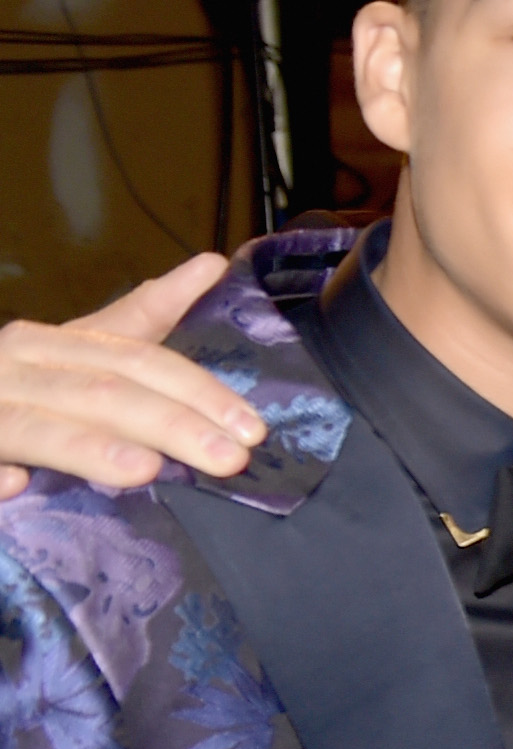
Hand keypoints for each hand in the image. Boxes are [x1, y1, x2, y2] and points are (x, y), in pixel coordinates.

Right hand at [0, 254, 266, 496]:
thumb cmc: (20, 382)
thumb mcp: (80, 347)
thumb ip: (142, 316)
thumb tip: (212, 264)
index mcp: (47, 343)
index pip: (136, 359)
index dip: (197, 391)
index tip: (252, 427)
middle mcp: (15, 367)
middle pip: (101, 393)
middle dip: (170, 424)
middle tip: (230, 459)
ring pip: (39, 428)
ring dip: (89, 448)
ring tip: (144, 469)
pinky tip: (14, 484)